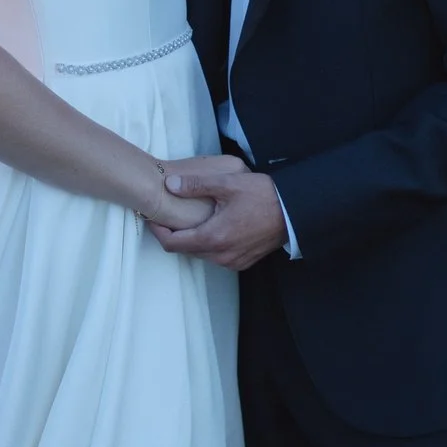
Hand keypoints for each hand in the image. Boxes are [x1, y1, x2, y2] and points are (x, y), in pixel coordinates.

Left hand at [150, 158, 289, 269]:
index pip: (173, 243)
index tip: (152, 218)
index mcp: (213, 237)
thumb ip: (196, 185)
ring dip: (191, 240)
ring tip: (187, 220)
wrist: (294, 212)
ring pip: (200, 254)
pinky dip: (207, 245)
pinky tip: (210, 227)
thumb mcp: (228, 184)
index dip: (157, 232)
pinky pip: (216, 257)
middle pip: (185, 249)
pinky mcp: (242, 262)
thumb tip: (169, 184)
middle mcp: (220, 255)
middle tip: (167, 216)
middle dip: (173, 234)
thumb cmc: (263, 196)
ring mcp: (232, 261)